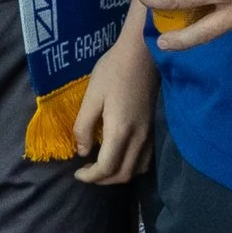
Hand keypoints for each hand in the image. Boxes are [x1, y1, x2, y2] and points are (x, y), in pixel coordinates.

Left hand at [73, 19, 158, 183]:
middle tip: (87, 173)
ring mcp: (149, 134)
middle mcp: (139, 138)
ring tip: (102, 167)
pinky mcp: (154, 128)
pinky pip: (146, 159)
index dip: (90, 177)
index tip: (77, 174)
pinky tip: (121, 155)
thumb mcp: (91, 96)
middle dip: (103, 180)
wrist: (142, 52)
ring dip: (118, 175)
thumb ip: (84, 126)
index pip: (107, 168)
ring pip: (137, 169)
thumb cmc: (113, 70)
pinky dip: (132, 166)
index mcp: (120, 131)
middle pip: (123, 174)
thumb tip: (82, 151)